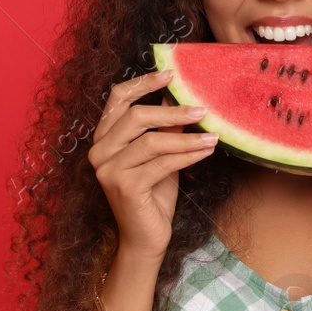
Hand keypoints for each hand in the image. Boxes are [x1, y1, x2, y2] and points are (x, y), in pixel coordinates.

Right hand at [88, 69, 218, 259]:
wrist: (146, 237)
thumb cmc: (154, 194)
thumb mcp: (161, 155)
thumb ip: (165, 128)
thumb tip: (179, 97)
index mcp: (104, 138)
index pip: (117, 99)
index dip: (143, 83)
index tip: (170, 74)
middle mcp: (99, 151)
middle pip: (135, 116)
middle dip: (172, 110)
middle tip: (202, 109)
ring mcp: (108, 170)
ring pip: (151, 141)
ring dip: (186, 137)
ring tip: (212, 135)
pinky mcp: (124, 186)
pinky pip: (162, 163)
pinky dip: (187, 155)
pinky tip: (206, 150)